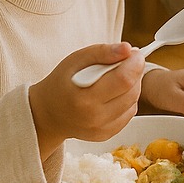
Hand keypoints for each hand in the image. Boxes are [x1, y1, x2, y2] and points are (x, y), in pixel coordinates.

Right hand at [30, 43, 143, 160]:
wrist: (48, 113)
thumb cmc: (61, 83)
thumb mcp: (75, 60)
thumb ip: (101, 52)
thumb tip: (127, 48)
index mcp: (84, 98)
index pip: (124, 79)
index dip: (135, 63)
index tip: (134, 53)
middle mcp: (94, 117)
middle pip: (132, 91)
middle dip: (134, 73)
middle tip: (125, 62)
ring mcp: (101, 129)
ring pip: (133, 101)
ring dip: (132, 86)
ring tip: (116, 78)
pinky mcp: (106, 134)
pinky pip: (129, 113)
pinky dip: (127, 100)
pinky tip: (113, 94)